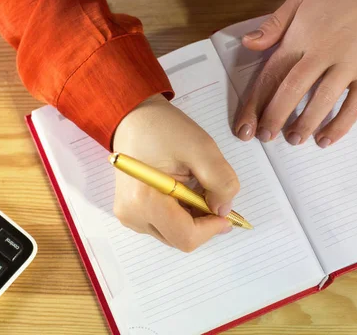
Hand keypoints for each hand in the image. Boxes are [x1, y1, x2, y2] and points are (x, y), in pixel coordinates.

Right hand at [112, 95, 238, 251]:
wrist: (134, 118)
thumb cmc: (163, 128)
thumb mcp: (202, 148)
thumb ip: (220, 181)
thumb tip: (224, 210)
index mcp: (144, 200)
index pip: (186, 237)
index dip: (212, 228)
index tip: (227, 212)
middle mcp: (132, 214)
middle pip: (180, 239)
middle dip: (203, 222)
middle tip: (212, 192)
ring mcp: (130, 216)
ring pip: (174, 234)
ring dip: (193, 217)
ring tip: (194, 185)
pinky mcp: (132, 213)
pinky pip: (165, 225)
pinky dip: (182, 214)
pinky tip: (183, 190)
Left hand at [235, 0, 356, 146]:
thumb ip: (274, 23)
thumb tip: (248, 44)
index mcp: (301, 37)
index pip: (271, 74)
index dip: (255, 103)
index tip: (244, 126)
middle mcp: (322, 53)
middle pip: (292, 89)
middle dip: (274, 117)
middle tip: (265, 138)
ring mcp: (349, 65)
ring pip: (322, 100)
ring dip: (304, 124)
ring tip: (293, 140)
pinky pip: (354, 106)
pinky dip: (339, 125)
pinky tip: (325, 140)